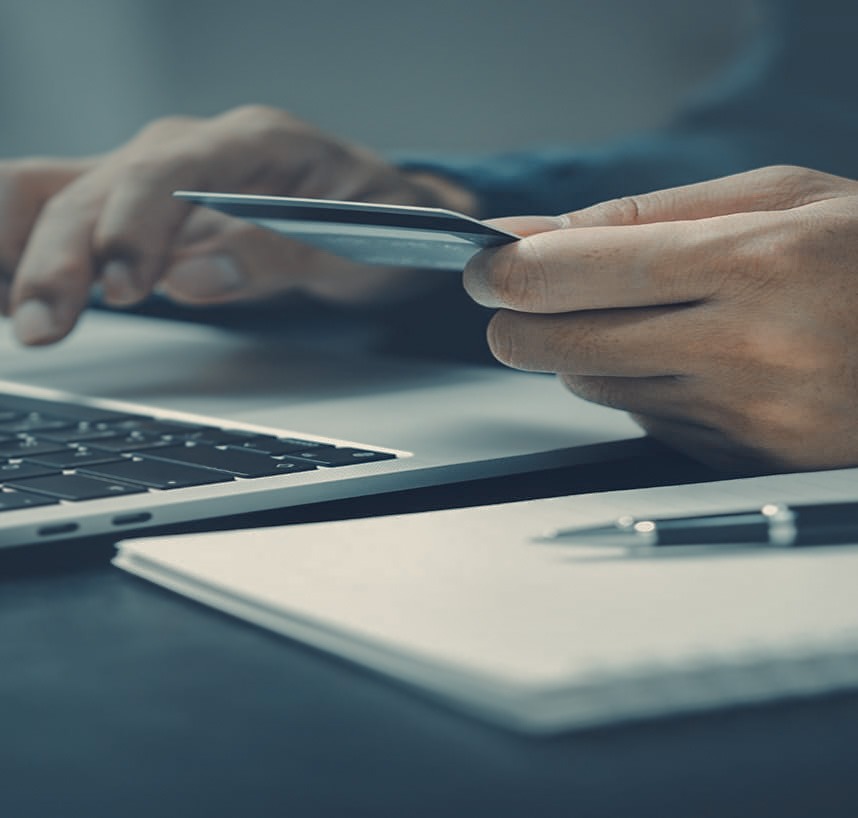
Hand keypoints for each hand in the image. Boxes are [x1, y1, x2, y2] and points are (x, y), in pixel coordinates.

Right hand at [0, 105, 475, 344]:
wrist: (383, 217)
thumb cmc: (381, 224)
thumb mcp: (360, 244)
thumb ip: (281, 255)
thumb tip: (194, 278)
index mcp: (253, 141)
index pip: (168, 169)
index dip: (132, 227)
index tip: (119, 288)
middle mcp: (193, 148)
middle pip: (99, 187)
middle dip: (60, 257)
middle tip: (44, 327)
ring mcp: (161, 177)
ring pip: (61, 193)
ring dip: (21, 248)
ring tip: (8, 311)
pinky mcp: (145, 211)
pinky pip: (65, 213)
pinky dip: (23, 245)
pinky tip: (3, 286)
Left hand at [463, 165, 857, 472]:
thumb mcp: (774, 197)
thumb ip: (642, 214)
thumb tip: (532, 234)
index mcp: (751, 263)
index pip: (572, 275)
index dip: (504, 272)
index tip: (481, 267)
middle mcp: (744, 348)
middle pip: (562, 346)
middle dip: (518, 321)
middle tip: (517, 298)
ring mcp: (743, 415)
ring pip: (594, 388)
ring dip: (581, 353)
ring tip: (634, 317)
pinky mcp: (740, 459)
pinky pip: (642, 421)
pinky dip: (635, 388)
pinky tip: (683, 359)